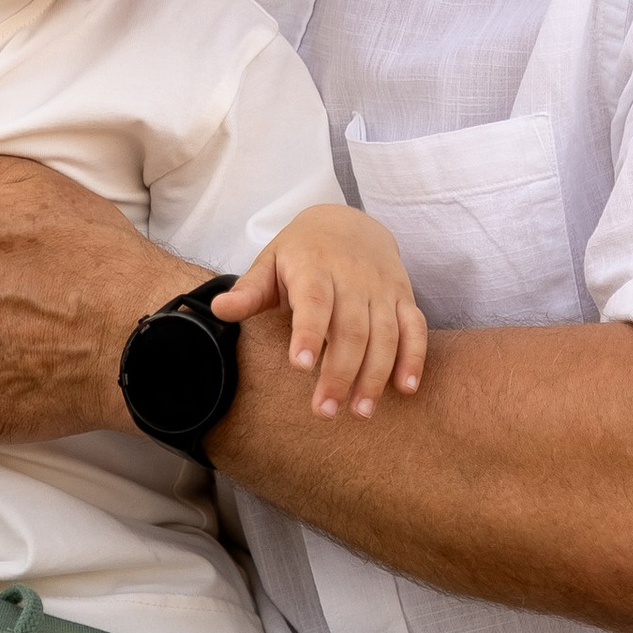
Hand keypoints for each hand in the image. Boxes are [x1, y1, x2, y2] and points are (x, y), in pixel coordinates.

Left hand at [215, 204, 427, 416]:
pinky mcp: (404, 297)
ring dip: (375, 375)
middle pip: (351, 328)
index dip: (309, 333)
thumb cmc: (302, 252)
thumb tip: (217, 310)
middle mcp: (353, 277)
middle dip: (340, 373)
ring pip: (385, 334)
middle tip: (324, 410)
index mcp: (314, 267)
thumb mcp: (270, 262)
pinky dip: (414, 358)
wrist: (350, 221)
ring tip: (360, 411)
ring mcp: (382, 288)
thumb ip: (248, 291)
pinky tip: (405, 389)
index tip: (300, 366)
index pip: (314, 302)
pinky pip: (414, 328)